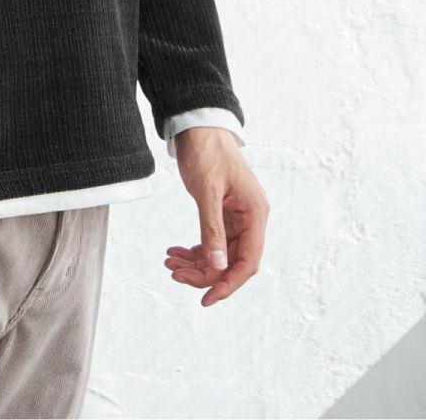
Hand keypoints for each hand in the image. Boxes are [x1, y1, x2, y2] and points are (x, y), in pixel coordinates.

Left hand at [164, 127, 267, 306]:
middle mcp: (251, 218)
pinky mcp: (224, 213)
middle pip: (233, 261)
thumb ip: (212, 229)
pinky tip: (176, 252)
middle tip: (175, 274)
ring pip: (221, 253)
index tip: (206, 299)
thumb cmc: (207, 151)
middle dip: (204, 273)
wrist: (198, 125)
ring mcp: (238, 216)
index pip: (248, 261)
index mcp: (255, 213)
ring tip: (170, 263)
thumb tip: (218, 266)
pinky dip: (195, 249)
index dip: (228, 284)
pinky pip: (213, 241)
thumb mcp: (206, 191)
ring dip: (196, 262)